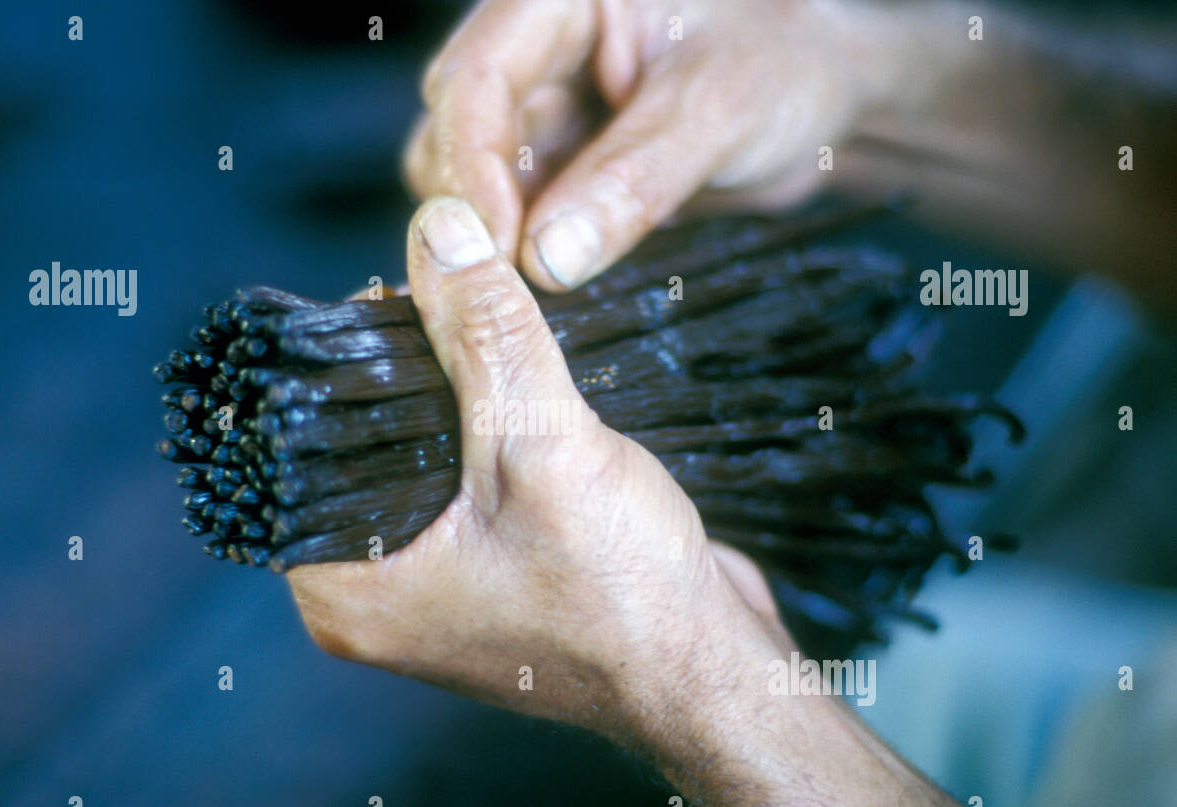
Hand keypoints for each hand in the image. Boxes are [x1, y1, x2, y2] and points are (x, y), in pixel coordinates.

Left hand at [289, 194, 781, 742]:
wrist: (715, 673)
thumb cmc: (626, 595)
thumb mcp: (541, 446)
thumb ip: (483, 335)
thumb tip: (436, 228)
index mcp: (346, 591)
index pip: (299, 444)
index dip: (340, 358)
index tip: (392, 291)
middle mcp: (374, 596)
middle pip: (359, 445)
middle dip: (405, 369)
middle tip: (450, 300)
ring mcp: (434, 588)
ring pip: (418, 458)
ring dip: (454, 397)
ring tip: (489, 333)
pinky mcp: (488, 574)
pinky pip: (463, 483)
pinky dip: (487, 434)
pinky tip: (522, 390)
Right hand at [402, 0, 917, 290]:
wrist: (825, 97)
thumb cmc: (787, 65)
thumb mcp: (718, 110)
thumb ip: (633, 179)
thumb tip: (546, 260)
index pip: (477, 76)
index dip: (471, 163)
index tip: (493, 245)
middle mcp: (539, 46)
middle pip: (454, 128)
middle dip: (473, 204)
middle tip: (503, 280)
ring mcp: (545, 106)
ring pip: (475, 175)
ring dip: (494, 233)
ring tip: (529, 286)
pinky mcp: (561, 160)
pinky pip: (516, 208)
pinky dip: (522, 248)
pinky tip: (544, 280)